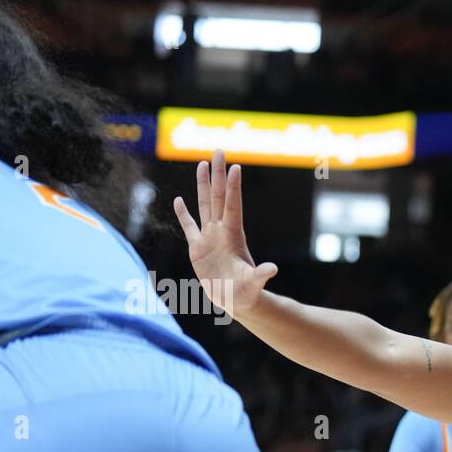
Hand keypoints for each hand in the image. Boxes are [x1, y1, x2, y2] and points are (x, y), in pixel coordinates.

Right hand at [172, 149, 278, 315]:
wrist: (236, 301)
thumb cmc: (247, 293)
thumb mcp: (254, 284)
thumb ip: (261, 275)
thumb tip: (272, 269)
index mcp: (234, 236)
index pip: (233, 205)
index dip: (234, 187)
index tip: (236, 166)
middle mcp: (222, 231)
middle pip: (219, 196)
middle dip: (218, 174)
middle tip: (219, 150)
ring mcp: (209, 237)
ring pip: (205, 204)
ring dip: (204, 184)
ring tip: (203, 164)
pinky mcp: (197, 248)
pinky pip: (188, 226)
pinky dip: (183, 213)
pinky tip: (179, 199)